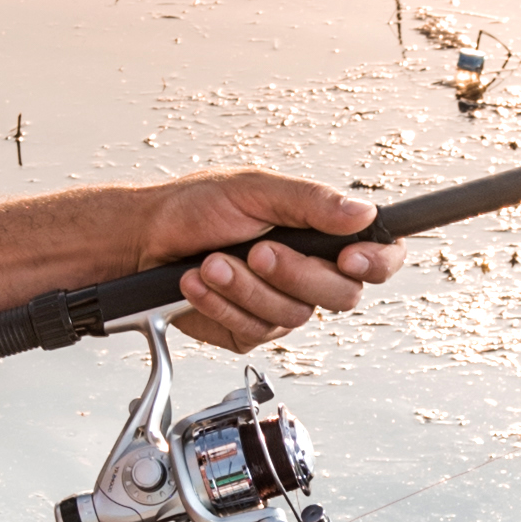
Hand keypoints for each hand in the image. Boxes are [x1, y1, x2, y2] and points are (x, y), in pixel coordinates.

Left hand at [144, 168, 389, 352]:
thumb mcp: (254, 190)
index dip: (377, 262)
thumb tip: (363, 212)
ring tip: (212, 262)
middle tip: (258, 251)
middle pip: (341, 295)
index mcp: (319, 233)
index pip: (378, 255)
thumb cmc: (193, 208)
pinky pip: (253, 331)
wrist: (142, 241)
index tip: (350, 257)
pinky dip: (221, 305)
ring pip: (293, 317)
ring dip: (246, 288)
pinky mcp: (248, 330)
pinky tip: (198, 284)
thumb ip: (311, 202)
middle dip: (294, 274)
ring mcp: (279, 304)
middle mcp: (306, 272)